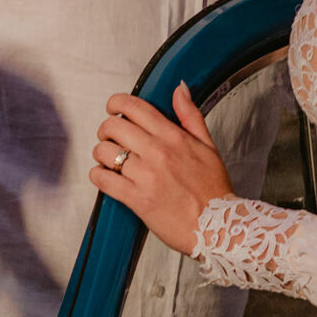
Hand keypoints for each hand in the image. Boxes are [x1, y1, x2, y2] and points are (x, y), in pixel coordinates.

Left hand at [89, 83, 234, 255]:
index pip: (135, 108)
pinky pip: (103, 179)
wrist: (218, 226)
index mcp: (174, 137)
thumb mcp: (208, 146)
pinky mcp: (136, 199)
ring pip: (104, 151)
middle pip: (113, 126)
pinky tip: (106, 176)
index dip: (116, 103)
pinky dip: (98, 175)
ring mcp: (145, 176)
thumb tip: (179, 89)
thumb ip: (190, 115)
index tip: (113, 107)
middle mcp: (157, 152)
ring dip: (101, 153)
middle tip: (111, 137)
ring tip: (110, 159)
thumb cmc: (213, 190)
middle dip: (107, 129)